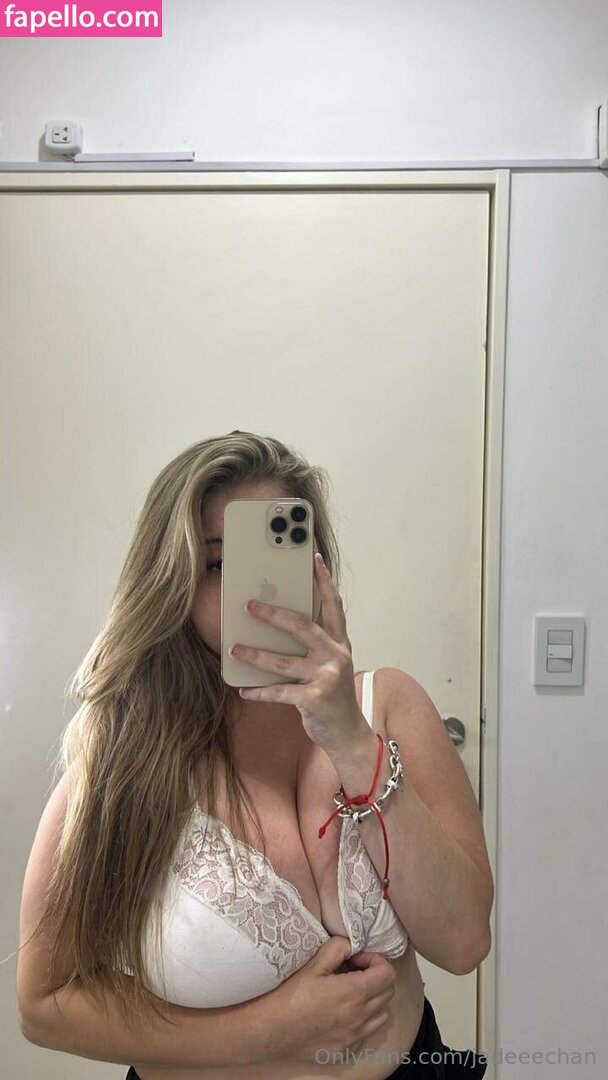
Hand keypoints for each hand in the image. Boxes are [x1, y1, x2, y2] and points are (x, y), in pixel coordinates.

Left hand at [229, 552, 366, 752]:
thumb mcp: (331, 665)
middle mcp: (335, 656)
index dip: (324, 582)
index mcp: (339, 643)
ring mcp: (326, 677)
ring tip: (235, 649)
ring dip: (256, 655)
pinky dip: (260, 691)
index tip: (314, 560)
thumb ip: (314, 646)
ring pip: (284, 661)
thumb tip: (279, 627)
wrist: (348, 732)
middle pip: (302, 626)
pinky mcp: (314, 699)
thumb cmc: (333, 695)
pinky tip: (244, 689)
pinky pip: (280, 692)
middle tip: (249, 605)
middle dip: (273, 614)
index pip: (333, 606)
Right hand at [268, 936, 395, 1064]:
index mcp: (355, 992)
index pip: (388, 974)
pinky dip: (363, 1021)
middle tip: (355, 971)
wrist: (272, 1030)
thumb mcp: (313, 964)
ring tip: (352, 992)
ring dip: (374, 999)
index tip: (358, 959)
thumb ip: (337, 948)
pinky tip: (344, 1014)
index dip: (376, 960)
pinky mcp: (346, 1049)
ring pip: (382, 1014)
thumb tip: (351, 944)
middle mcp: (360, 1016)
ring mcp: (355, 1035)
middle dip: (376, 977)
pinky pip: (366, 1033)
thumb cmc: (291, 995)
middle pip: (388, 992)